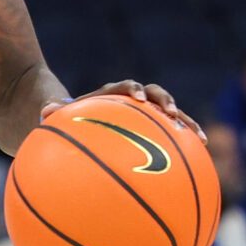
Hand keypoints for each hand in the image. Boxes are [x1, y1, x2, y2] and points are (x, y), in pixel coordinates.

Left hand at [42, 80, 200, 137]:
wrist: (76, 117)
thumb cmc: (64, 119)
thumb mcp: (55, 116)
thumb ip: (53, 111)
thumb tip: (44, 110)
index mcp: (110, 95)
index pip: (124, 87)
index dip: (133, 89)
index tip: (139, 98)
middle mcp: (132, 101)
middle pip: (155, 94)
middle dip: (165, 102)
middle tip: (172, 113)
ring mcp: (145, 115)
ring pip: (169, 114)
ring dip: (185, 122)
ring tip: (200, 137)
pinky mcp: (152, 130)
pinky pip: (172, 135)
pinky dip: (185, 143)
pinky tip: (201, 158)